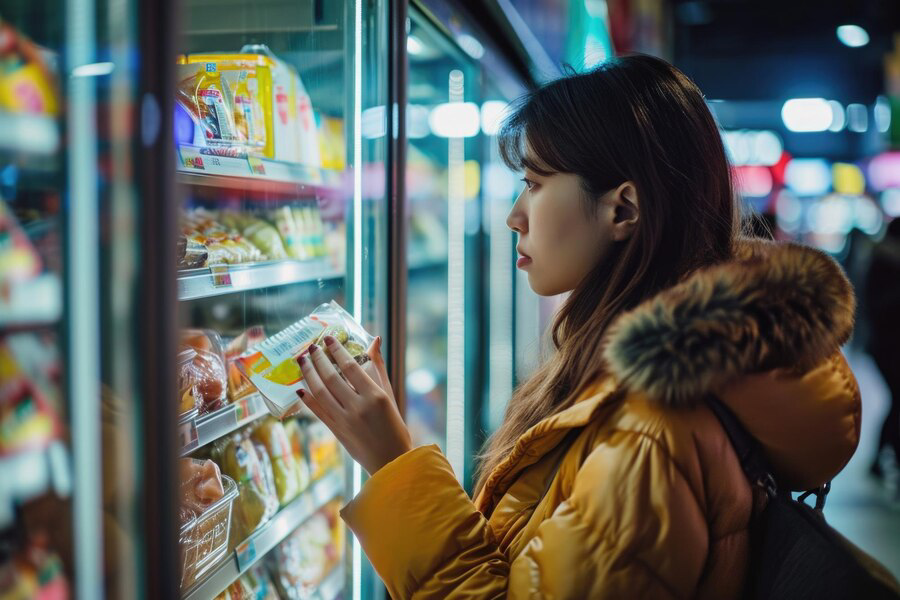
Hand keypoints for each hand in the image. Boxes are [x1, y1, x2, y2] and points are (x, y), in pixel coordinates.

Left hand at [296, 336, 411, 474]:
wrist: (391, 461)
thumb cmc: (394, 426)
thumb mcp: (389, 394)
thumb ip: (378, 367)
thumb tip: (374, 341)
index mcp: (375, 396)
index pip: (351, 367)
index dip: (337, 351)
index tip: (328, 338)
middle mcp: (358, 407)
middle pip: (332, 378)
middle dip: (319, 360)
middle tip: (311, 346)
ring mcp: (345, 420)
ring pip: (321, 393)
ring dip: (308, 375)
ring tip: (302, 361)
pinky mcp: (336, 431)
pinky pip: (318, 411)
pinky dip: (307, 399)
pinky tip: (300, 387)